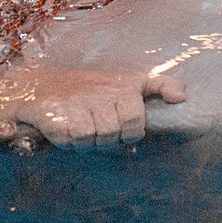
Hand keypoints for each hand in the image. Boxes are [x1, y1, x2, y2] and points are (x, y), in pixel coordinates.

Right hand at [0, 66, 186, 146]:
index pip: (135, 119)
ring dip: (88, 142)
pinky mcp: (55, 116)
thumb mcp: (128, 81)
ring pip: (94, 138)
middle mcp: (100, 93)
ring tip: (81, 128)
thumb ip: (159, 85)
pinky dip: (69, 142)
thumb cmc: (91, 88)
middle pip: (113, 132)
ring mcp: (76, 104)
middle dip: (108, 139)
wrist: (38, 85)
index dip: (131, 130)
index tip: (123, 128)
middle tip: (98, 129)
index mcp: (121, 86)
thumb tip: (182, 96)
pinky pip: (71, 140)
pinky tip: (65, 129)